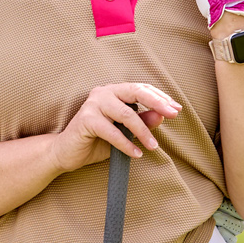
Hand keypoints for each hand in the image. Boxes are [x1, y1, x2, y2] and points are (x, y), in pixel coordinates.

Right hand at [50, 82, 181, 170]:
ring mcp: (93, 104)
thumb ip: (142, 122)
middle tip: (173, 115)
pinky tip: (136, 154)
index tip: (177, 109)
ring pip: (126, 114)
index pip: (141, 88)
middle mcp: (103, 92)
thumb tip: (162, 115)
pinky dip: (126, 144)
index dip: (160, 97)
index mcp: (113, 92)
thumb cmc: (96, 142)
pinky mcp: (86, 119)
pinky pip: (112, 132)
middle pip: (135, 92)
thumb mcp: (125, 132)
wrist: (66, 154)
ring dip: (143, 132)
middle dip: (157, 103)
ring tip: (153, 146)